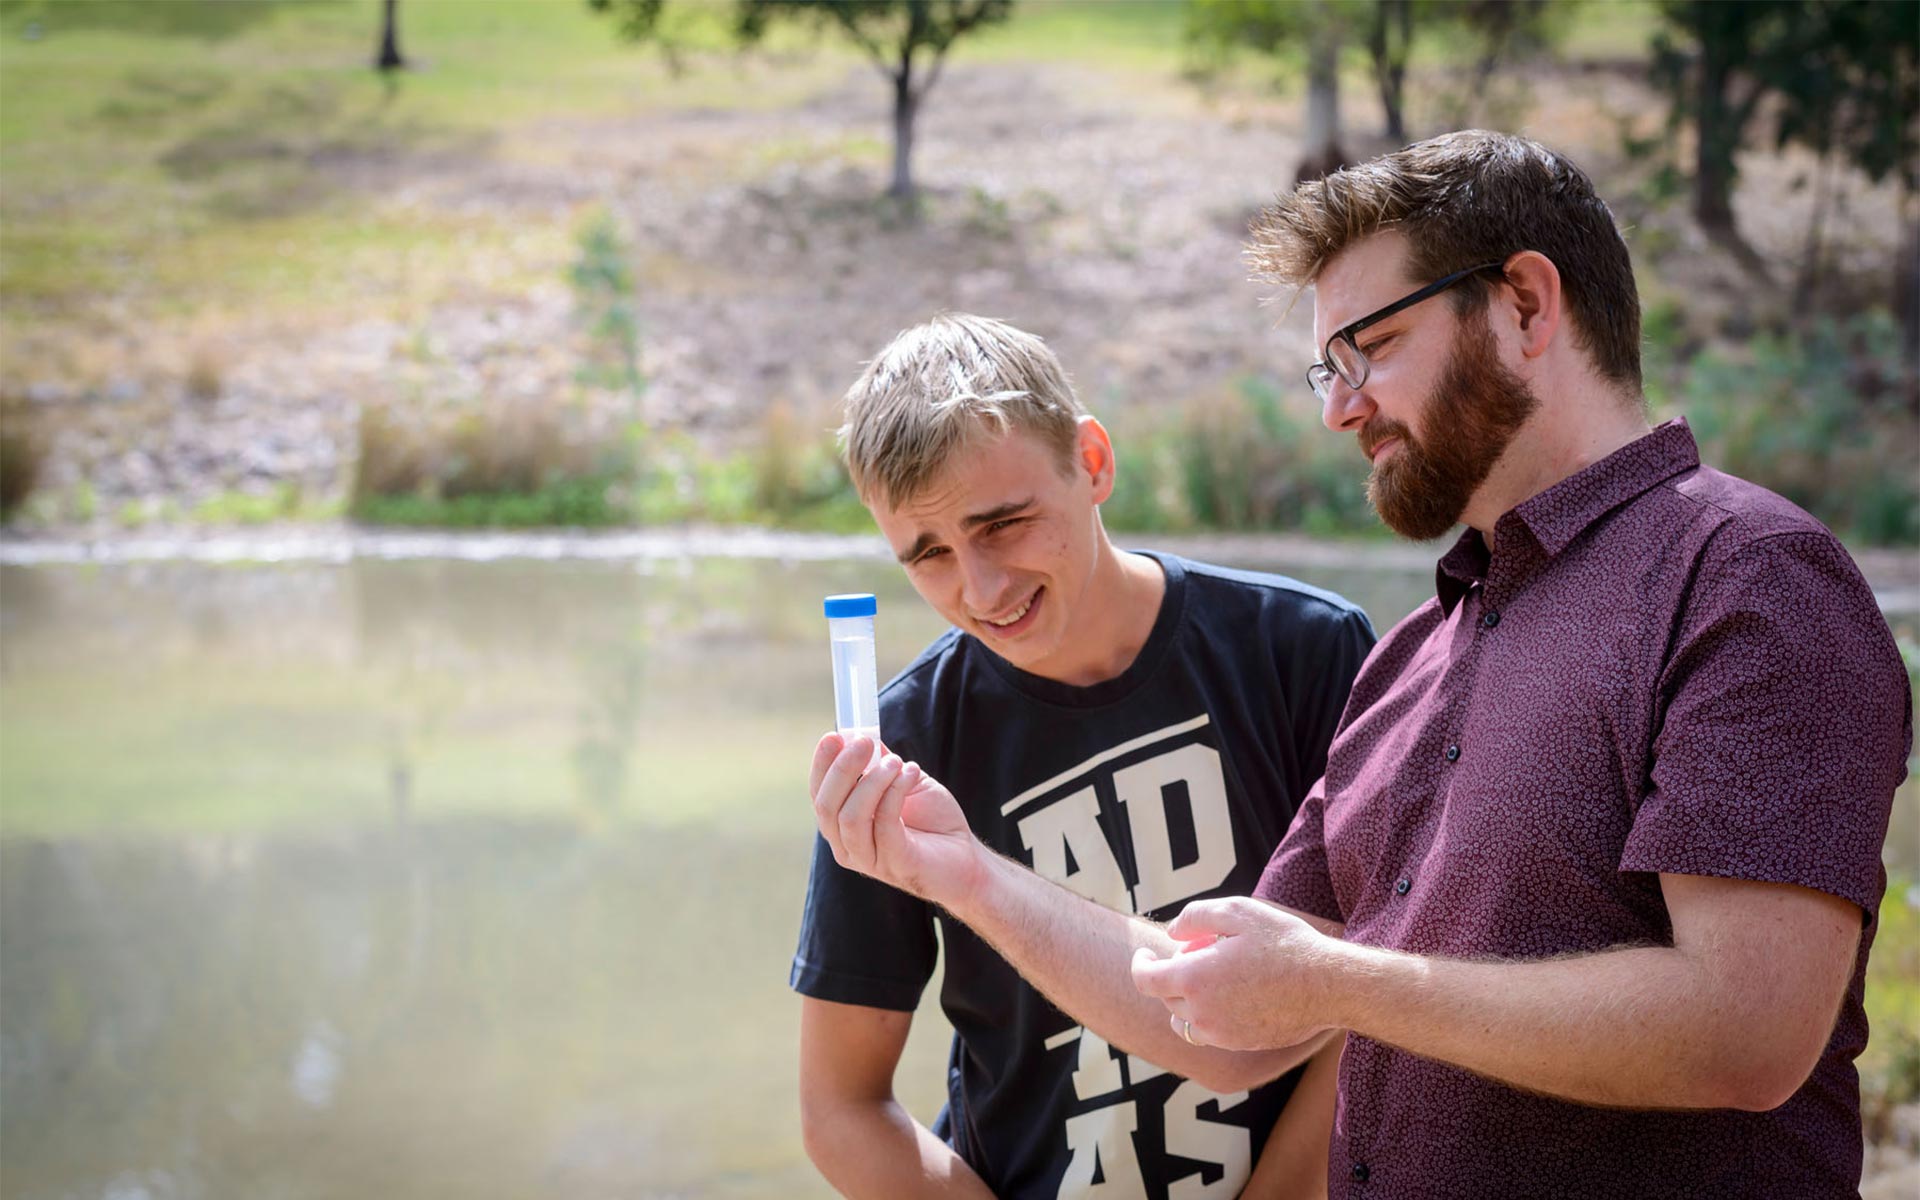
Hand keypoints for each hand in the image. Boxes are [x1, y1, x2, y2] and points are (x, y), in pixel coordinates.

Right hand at [808, 732, 985, 908]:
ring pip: (850, 817)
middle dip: (842, 769)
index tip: (833, 736)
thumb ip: (879, 762)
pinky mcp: (895, 863)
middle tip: (863, 742)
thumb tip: (860, 733)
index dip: (822, 764)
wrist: (965, 856)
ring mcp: (869, 859)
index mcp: (842, 826)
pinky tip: (911, 774)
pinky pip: (884, 823)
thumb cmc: (933, 820)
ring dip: (872, 781)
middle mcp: (847, 846)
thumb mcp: (903, 781)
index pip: (819, 795)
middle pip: (826, 806)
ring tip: (896, 761)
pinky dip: (895, 792)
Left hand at [1129, 897, 1343, 1050]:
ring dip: (1188, 1000)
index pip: (1146, 980)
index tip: (1146, 953)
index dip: (1140, 964)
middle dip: (1173, 974)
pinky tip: (1234, 995)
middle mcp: (1202, 1013)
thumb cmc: (1284, 943)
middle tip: (1201, 950)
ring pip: (1185, 1021)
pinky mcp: (1241, 1044)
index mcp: (1194, 979)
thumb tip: (1172, 933)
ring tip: (1213, 977)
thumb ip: (1195, 917)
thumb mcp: (1238, 911)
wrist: (1328, 985)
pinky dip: (1209, 1016)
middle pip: (1167, 998)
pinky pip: (1210, 1033)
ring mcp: (1221, 1034)